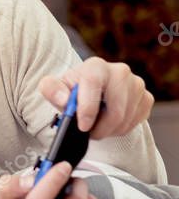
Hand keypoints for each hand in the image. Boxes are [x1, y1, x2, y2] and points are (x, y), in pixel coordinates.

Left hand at [39, 56, 153, 138]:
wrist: (90, 92)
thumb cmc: (71, 90)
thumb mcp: (54, 88)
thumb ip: (52, 90)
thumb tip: (64, 99)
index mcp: (96, 66)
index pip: (94, 84)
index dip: (88, 108)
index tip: (82, 126)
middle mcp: (120, 72)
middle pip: (115, 110)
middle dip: (99, 128)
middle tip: (88, 133)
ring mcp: (136, 84)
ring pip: (125, 119)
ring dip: (108, 130)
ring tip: (96, 127)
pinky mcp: (146, 98)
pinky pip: (135, 122)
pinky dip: (120, 129)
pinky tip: (109, 123)